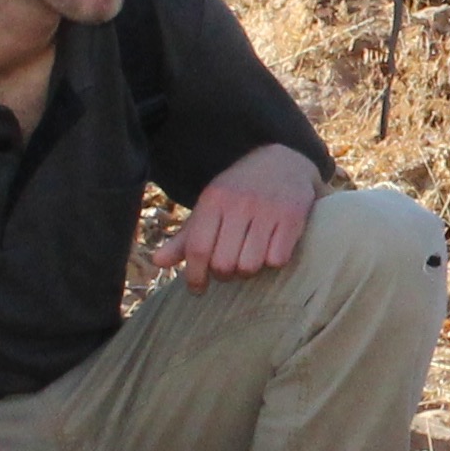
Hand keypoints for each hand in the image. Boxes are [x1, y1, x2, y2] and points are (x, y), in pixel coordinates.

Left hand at [164, 144, 319, 284]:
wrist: (284, 161)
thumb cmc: (239, 192)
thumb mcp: (210, 207)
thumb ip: (186, 237)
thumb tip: (157, 262)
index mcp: (213, 200)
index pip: (198, 248)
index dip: (195, 275)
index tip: (197, 288)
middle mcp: (239, 203)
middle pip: (223, 263)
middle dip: (224, 274)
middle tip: (228, 269)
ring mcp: (268, 210)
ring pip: (249, 266)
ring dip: (248, 271)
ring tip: (248, 260)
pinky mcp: (293, 217)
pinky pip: (277, 259)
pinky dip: (272, 262)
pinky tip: (270, 250)